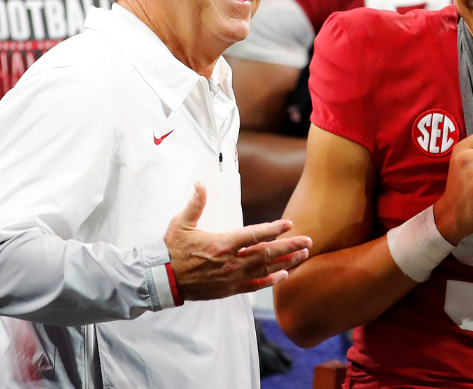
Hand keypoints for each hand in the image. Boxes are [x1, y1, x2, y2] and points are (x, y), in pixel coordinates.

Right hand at [164, 183, 311, 300]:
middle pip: (267, 253)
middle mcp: (231, 262)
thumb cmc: (172, 250)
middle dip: (290, 246)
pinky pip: (255, 286)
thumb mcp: (181, 223)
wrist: (164, 280)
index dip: (273, 230)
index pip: (254, 235)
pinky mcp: (230, 289)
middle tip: (309, 241)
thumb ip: (195, 204)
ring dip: (287, 261)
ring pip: (266, 269)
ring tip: (304, 255)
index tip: (289, 224)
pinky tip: (284, 275)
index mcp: (222, 244)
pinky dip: (271, 281)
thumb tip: (200, 183)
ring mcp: (232, 277)